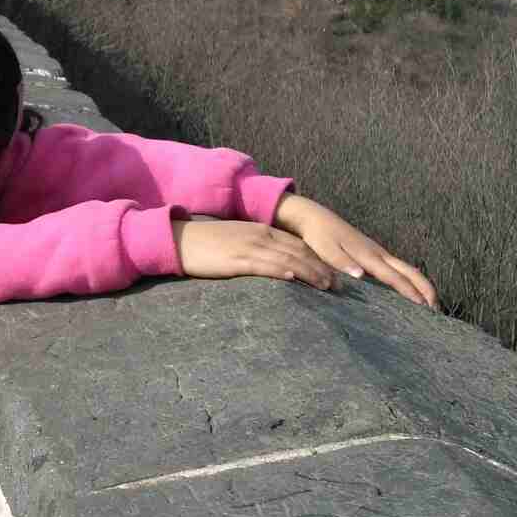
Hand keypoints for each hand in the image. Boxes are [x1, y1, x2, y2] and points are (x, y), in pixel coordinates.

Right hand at [173, 217, 342, 290]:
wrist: (179, 239)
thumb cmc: (205, 245)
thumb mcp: (236, 241)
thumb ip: (256, 249)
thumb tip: (275, 265)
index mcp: (261, 230)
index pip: (297, 244)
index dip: (317, 258)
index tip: (332, 272)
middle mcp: (260, 235)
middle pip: (299, 251)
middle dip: (321, 268)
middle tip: (338, 285)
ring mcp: (249, 246)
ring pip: (288, 258)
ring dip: (311, 272)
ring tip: (327, 286)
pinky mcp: (236, 259)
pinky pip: (264, 265)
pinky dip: (282, 271)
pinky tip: (295, 279)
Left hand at [273, 194, 437, 307]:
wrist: (315, 218)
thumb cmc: (319, 236)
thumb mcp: (326, 250)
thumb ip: (342, 263)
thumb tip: (361, 276)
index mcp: (369, 256)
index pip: (395, 277)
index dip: (411, 293)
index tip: (425, 308)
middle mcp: (379, 254)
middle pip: (411, 272)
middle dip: (426, 290)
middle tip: (437, 311)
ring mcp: (379, 253)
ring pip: (407, 270)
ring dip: (421, 286)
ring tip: (430, 305)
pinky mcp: (374, 254)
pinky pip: (398, 269)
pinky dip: (410, 281)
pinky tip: (409, 293)